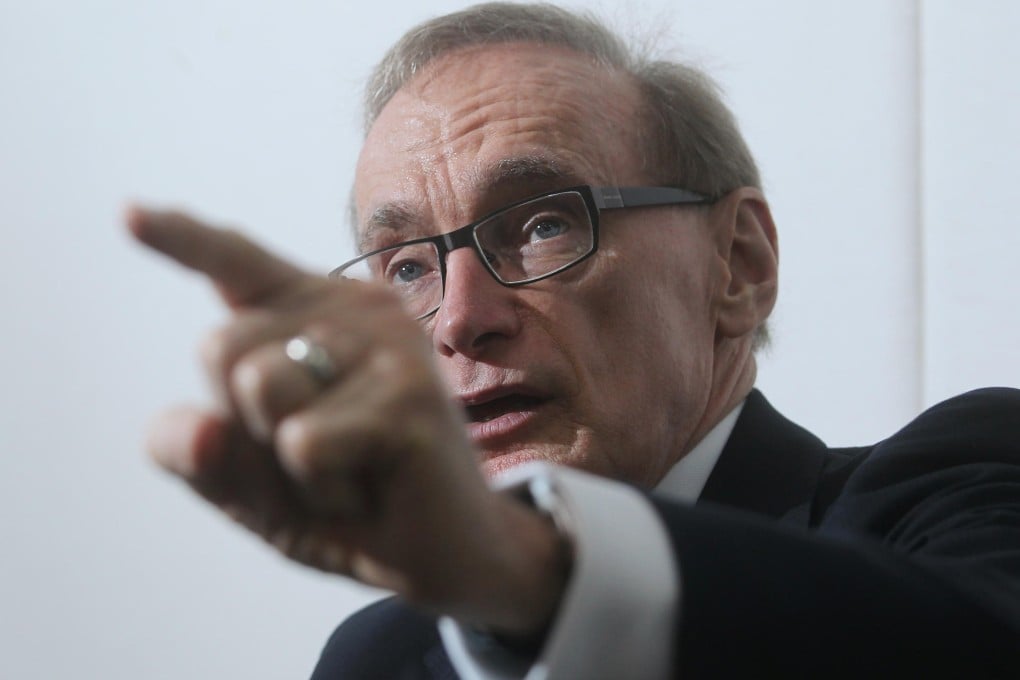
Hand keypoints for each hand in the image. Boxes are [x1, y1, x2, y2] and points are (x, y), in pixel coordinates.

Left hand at [128, 207, 568, 632]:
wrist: (437, 552)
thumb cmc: (342, 498)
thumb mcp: (245, 478)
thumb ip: (195, 449)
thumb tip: (200, 428)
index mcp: (315, 312)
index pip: (236, 262)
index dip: (182, 238)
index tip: (128, 214)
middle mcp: (356, 310)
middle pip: (219, 345)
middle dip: (246, 426)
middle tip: (319, 456)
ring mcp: (390, 345)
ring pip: (259, 388)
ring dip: (285, 464)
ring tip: (347, 471)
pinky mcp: (411, 395)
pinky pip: (302, 444)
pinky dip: (321, 490)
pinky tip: (372, 490)